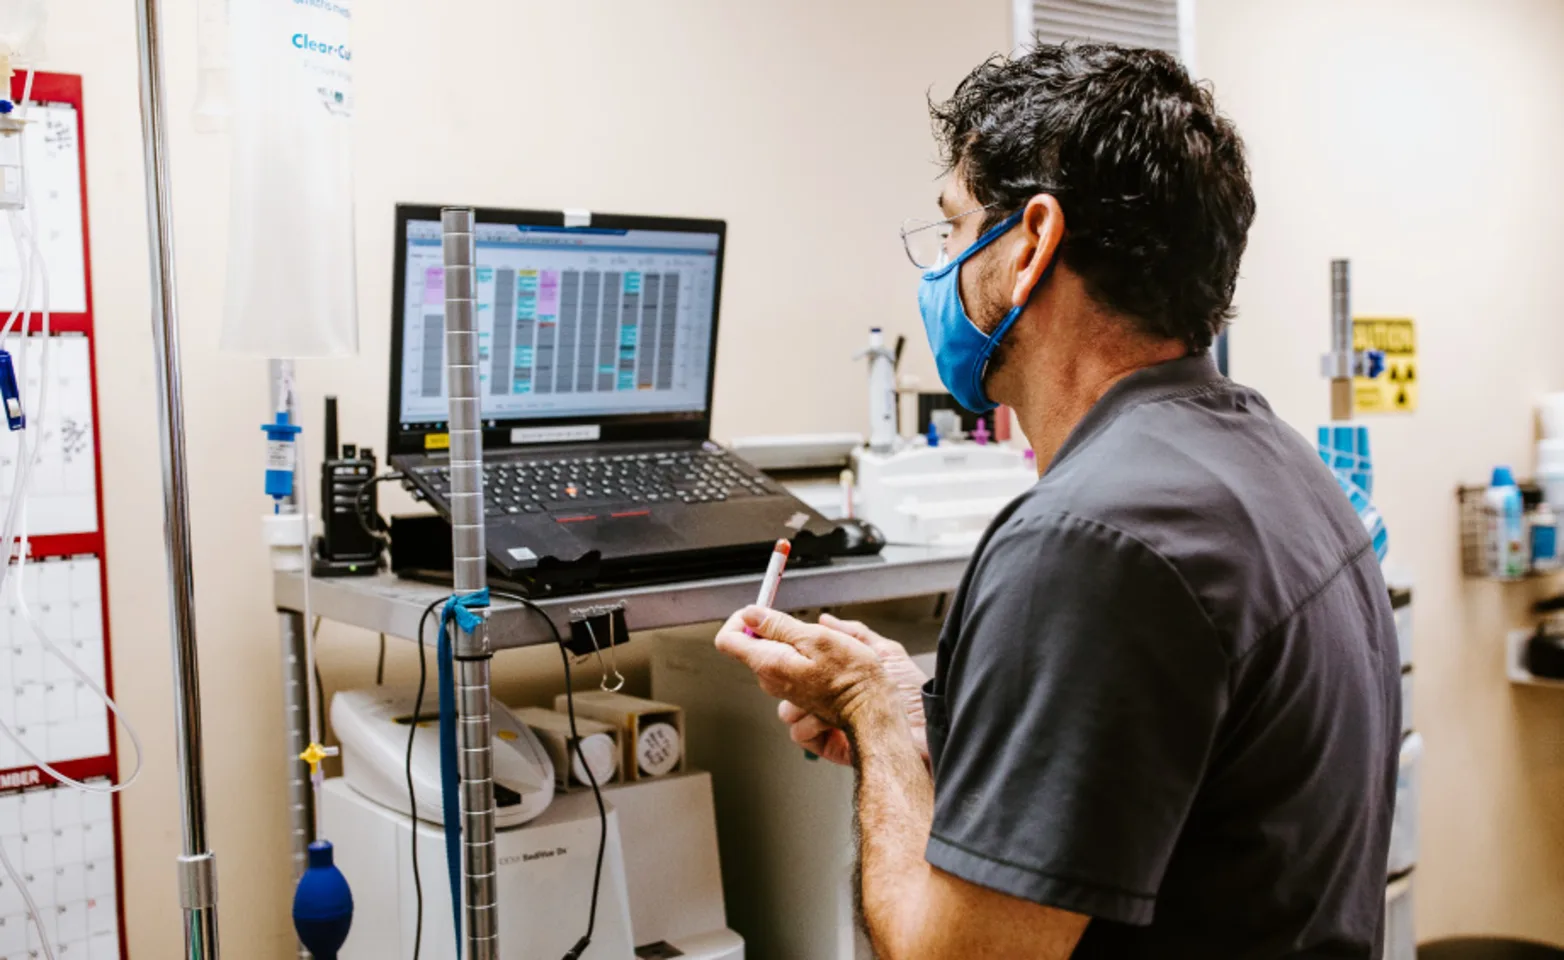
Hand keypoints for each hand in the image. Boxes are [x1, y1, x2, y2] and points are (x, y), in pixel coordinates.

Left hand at [714, 606, 892, 733]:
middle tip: (804, 629)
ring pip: (773, 654)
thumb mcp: (817, 638)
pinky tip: (824, 662)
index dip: (739, 620)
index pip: (727, 640)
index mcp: (769, 664)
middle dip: (774, 629)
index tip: (759, 611)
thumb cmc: (851, 677)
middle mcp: (770, 680)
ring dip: (792, 643)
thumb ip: (779, 625)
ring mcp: (783, 689)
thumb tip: (751, 614)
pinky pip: (789, 667)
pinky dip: (802, 658)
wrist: (871, 710)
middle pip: (752, 645)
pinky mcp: (797, 693)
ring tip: (820, 648)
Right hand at [778, 614, 929, 766]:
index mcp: (841, 676)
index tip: (769, 639)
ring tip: (825, 702)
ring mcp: (827, 721)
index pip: (803, 661)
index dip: (785, 650)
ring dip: (799, 704)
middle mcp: (830, 698)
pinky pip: (799, 733)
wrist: (925, 731)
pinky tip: (829, 721)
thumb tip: (825, 618)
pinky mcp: (828, 744)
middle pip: (787, 684)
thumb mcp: (886, 652)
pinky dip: (809, 726)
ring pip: (788, 710)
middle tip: (800, 671)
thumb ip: (855, 632)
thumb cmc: (912, 694)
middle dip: (788, 676)